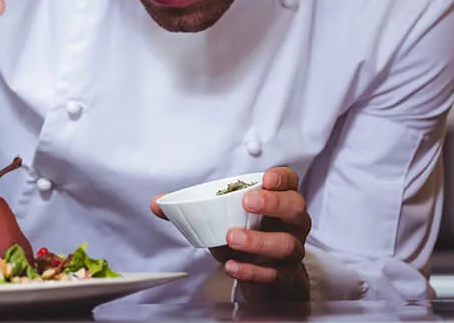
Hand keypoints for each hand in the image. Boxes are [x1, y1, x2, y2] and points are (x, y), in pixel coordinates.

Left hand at [151, 167, 310, 301]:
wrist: (261, 271)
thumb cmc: (245, 232)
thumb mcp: (222, 216)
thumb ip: (190, 208)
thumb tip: (158, 203)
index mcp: (279, 200)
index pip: (290, 182)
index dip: (281, 179)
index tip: (265, 179)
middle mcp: (291, 223)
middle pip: (295, 208)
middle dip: (273, 204)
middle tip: (247, 203)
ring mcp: (290, 249)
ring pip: (286, 244)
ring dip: (259, 241)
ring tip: (232, 237)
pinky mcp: (282, 275)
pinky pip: (273, 274)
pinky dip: (251, 270)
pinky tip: (232, 265)